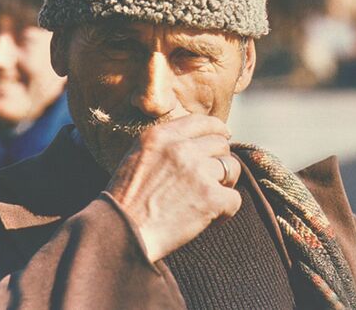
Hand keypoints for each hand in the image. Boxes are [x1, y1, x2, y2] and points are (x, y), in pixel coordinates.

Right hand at [106, 114, 241, 262]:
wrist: (120, 234)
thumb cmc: (125, 202)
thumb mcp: (137, 157)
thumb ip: (165, 145)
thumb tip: (196, 142)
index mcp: (160, 136)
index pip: (201, 121)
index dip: (217, 129)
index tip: (225, 136)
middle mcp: (181, 148)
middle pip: (220, 144)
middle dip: (220, 160)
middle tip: (211, 180)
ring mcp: (197, 171)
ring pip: (232, 167)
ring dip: (226, 183)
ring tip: (209, 199)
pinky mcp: (210, 197)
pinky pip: (234, 199)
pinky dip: (226, 211)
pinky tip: (209, 218)